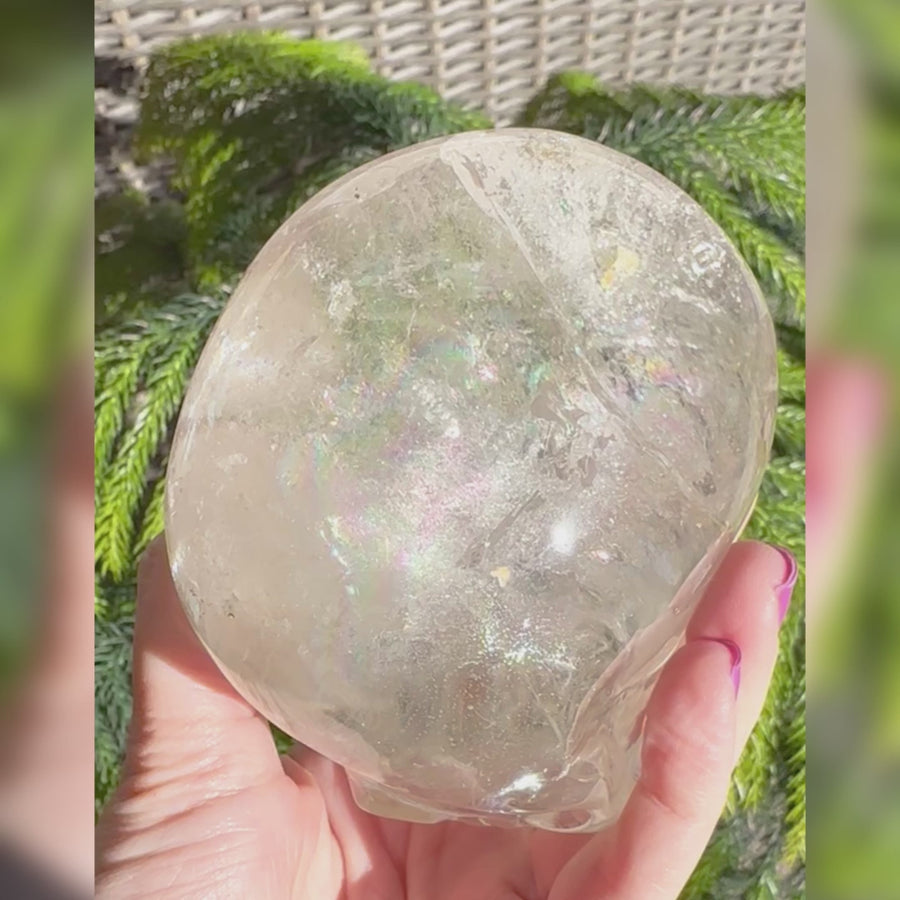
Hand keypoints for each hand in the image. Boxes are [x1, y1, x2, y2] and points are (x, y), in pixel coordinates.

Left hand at [95, 537, 793, 899]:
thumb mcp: (183, 767)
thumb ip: (192, 648)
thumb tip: (194, 519)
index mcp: (400, 783)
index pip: (492, 672)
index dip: (546, 595)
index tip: (572, 500)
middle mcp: (477, 826)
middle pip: (596, 715)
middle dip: (663, 622)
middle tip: (700, 518)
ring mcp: (527, 884)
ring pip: (649, 773)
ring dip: (713, 666)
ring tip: (753, 565)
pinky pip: (646, 849)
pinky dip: (691, 758)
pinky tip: (724, 658)